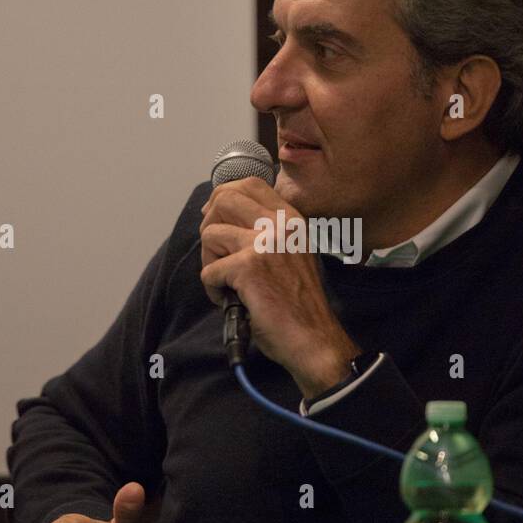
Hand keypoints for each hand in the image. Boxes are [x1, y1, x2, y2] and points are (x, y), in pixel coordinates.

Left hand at [199, 177, 360, 396]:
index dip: (223, 196)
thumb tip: (219, 214)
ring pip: (210, 233)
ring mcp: (265, 243)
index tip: (215, 217)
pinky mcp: (249, 267)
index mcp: (292, 219)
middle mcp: (281, 225)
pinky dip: (213, 289)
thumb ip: (266, 232)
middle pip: (224, 199)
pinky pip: (209, 270)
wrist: (313, 338)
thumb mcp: (291, 254)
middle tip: (216, 254)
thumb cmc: (298, 304)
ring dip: (209, 261)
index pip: (250, 183)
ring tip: (226, 282)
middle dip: (209, 226)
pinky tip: (230, 300)